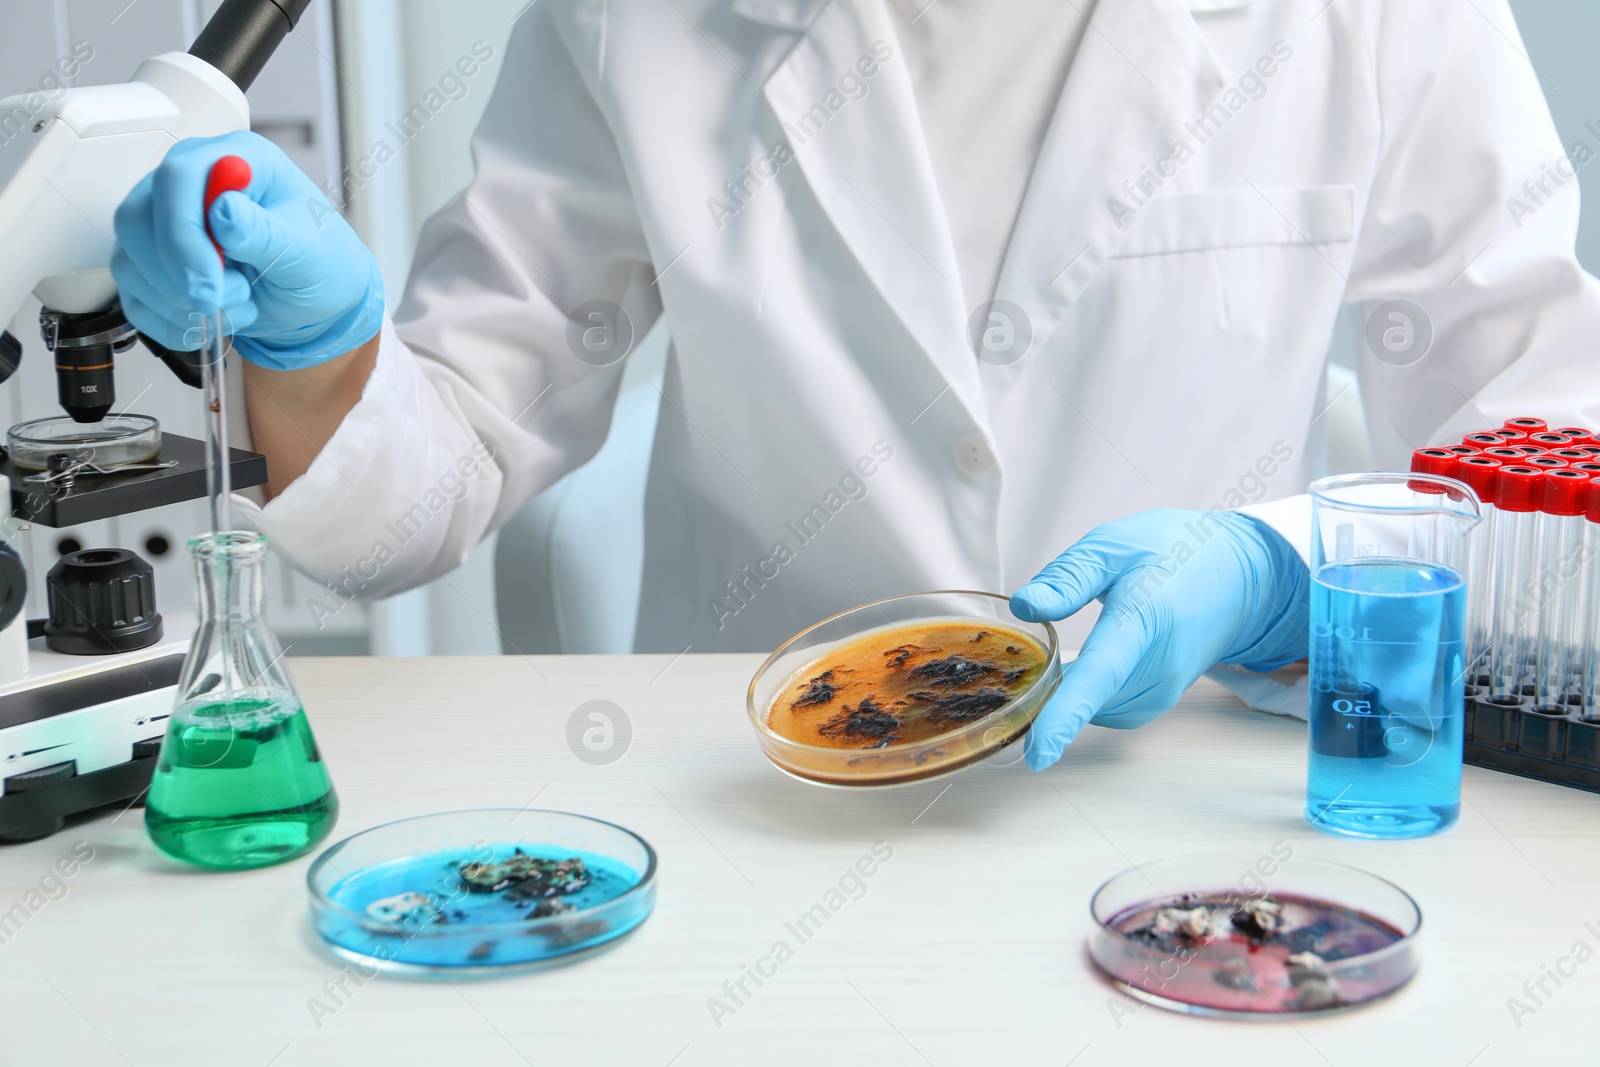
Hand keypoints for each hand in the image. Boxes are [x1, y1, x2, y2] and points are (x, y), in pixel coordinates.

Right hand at [112, 130, 382, 370]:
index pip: (177, 178)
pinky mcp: (151, 264)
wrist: (316, 300)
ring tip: (243, 304)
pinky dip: (171, 322)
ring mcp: (162, 223)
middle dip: (181, 275)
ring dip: (181, 302)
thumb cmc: (320, 262)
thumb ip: (266, 231)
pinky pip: (133, 297)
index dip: (184, 234)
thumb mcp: (310, 249)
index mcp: (233, 160)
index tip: (210, 283)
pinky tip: (215, 322)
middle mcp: (188, 185)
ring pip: (129, 260)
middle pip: (137, 219)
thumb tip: (223, 211)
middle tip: (237, 297)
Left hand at [1010, 509, 1308, 768]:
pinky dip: (1091, 693)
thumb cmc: (1173, 552)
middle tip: (1042, 645)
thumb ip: (1070, 577)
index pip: (1101, 674)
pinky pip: (1110, 709)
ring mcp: (1166, 688)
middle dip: (1050, 688)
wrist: (1239, 574)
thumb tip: (1023, 606)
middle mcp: (1160, 666)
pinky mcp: (1163, 699)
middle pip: (1089, 698)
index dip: (1067, 715)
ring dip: (1072, 689)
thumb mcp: (1114, 546)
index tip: (1040, 753)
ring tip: (1082, 641)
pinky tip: (1096, 660)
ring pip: (1096, 708)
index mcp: (1143, 619)